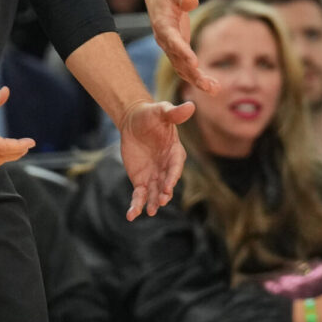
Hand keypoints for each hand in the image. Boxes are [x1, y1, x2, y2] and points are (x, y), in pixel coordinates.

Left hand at [117, 98, 193, 220]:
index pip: (175, 166)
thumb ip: (174, 113)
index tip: (168, 186)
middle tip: (161, 201)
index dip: (172, 176)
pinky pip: (140, 196)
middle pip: (167, 182)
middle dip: (165, 193)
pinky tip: (131, 215)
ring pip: (155, 193)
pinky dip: (136, 205)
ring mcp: (155, 175)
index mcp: (175, 151)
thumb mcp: (161, 111)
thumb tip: (191, 105)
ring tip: (151, 211)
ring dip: (154, 202)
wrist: (134, 121)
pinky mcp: (141, 180)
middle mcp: (166, 166)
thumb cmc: (151, 115)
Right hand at [142, 0, 211, 92]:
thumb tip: (192, 1)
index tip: (194, 62)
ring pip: (182, 67)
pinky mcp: (177, 47)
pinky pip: (186, 65)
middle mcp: (164, 39)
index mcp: (162, 24)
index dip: (182, 51)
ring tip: (215, 89)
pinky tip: (212, 84)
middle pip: (177, 60)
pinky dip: (197, 75)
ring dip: (197, 79)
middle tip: (208, 85)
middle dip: (193, 73)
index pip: (172, 40)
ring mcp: (170, 45)